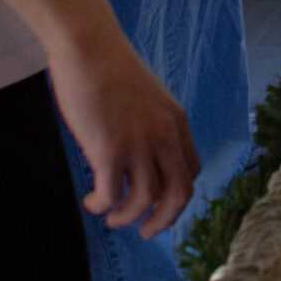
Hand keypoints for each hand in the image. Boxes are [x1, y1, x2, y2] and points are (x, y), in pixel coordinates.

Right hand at [51, 36, 198, 235]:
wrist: (89, 48)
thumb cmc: (110, 68)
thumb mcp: (146, 97)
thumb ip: (150, 125)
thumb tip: (138, 154)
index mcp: (177, 122)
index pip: (191, 171)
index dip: (177, 195)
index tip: (160, 204)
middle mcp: (165, 136)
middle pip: (179, 194)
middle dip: (164, 219)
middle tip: (147, 232)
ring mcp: (139, 144)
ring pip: (145, 201)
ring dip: (128, 217)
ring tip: (111, 217)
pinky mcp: (110, 150)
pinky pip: (111, 194)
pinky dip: (102, 205)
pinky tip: (91, 202)